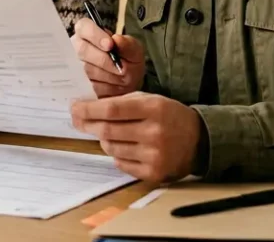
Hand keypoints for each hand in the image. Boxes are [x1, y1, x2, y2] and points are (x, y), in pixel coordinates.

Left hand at [70, 92, 205, 182]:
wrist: (199, 141)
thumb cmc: (168, 116)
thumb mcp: (151, 100)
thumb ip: (122, 102)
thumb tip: (87, 108)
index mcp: (154, 109)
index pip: (112, 109)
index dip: (89, 109)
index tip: (75, 108)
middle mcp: (154, 133)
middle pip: (108, 130)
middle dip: (88, 125)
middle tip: (78, 121)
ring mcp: (154, 155)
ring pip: (111, 148)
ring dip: (104, 140)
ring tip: (110, 134)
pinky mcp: (153, 173)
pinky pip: (120, 163)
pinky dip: (117, 155)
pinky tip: (125, 147)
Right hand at [72, 18, 144, 97]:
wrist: (126, 81)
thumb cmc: (127, 59)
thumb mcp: (134, 49)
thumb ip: (128, 44)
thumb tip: (117, 40)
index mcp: (87, 31)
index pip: (84, 27)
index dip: (96, 35)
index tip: (110, 45)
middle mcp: (76, 46)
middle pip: (82, 50)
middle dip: (104, 60)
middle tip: (121, 67)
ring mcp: (74, 66)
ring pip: (86, 70)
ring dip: (108, 75)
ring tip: (121, 76)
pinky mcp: (77, 84)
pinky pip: (89, 86)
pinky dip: (106, 87)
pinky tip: (114, 85)